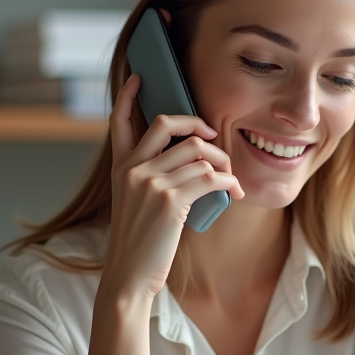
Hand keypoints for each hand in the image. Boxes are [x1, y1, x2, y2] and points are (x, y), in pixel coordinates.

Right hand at [103, 73, 243, 303]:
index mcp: (120, 168)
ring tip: (231, 180)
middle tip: (214, 139)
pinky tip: (235, 192)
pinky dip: (229, 182)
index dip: (130, 96)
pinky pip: (210, 176)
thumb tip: (191, 159)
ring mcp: (149, 183)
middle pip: (169, 124)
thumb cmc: (140, 244)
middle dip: (199, 126)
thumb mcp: (134, 204)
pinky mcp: (169, 201)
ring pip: (198, 151)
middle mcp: (131, 169)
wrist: (129, 277)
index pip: (119, 121)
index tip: (140, 77)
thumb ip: (150, 177)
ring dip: (223, 163)